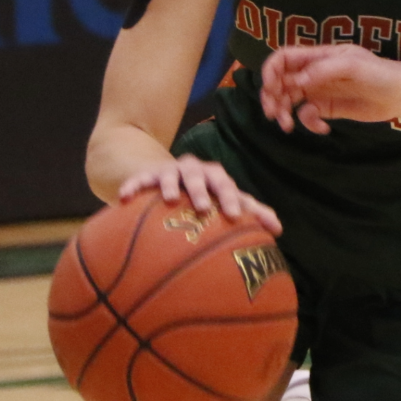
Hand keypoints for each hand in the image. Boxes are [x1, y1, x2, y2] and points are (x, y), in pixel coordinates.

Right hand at [117, 155, 281, 235]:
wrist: (170, 177)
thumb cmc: (206, 195)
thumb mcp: (225, 201)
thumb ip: (250, 213)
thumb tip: (278, 229)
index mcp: (214, 177)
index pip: (226, 185)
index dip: (232, 199)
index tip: (235, 218)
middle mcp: (193, 170)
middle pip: (199, 175)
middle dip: (201, 190)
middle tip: (204, 209)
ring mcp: (169, 171)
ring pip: (170, 173)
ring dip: (170, 184)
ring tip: (169, 199)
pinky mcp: (147, 175)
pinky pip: (138, 179)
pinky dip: (132, 185)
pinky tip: (123, 197)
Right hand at [258, 44, 400, 134]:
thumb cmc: (380, 73)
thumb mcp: (352, 66)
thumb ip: (323, 70)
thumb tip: (295, 82)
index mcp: (318, 57)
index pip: (283, 58)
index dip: (270, 70)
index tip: (269, 88)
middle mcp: (314, 73)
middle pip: (280, 81)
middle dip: (272, 97)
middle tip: (274, 114)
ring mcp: (320, 91)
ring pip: (289, 99)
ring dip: (283, 112)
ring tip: (288, 126)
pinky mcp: (328, 109)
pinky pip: (308, 115)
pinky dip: (309, 123)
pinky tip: (323, 128)